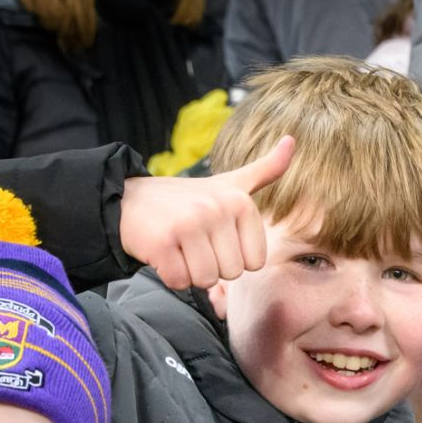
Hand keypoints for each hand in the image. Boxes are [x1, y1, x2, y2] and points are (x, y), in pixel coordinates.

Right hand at [119, 135, 294, 288]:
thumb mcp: (230, 183)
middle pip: (231, 273)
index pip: (254, 262)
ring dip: (190, 272)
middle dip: (211, 266)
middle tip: (192, 242)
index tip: (214, 237)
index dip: (233, 257)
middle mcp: (216, 209)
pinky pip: (179, 281)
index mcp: (239, 201)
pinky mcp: (161, 242)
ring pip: (206, 279)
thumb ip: (264, 170)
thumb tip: (292, 141)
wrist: (129, 201)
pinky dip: (170, 275)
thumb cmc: (186, 200)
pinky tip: (163, 253)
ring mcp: (188, 224)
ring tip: (179, 247)